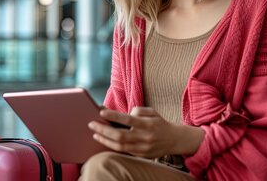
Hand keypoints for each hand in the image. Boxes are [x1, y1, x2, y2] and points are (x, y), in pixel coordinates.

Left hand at [88, 107, 203, 157]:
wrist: (174, 139)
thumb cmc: (159, 122)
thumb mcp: (151, 111)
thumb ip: (137, 110)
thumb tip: (121, 115)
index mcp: (148, 124)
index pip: (128, 120)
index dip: (114, 116)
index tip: (101, 112)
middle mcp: (145, 137)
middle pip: (121, 136)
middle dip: (104, 130)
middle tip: (92, 124)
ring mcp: (143, 148)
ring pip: (120, 146)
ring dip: (105, 140)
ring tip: (95, 133)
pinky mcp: (141, 155)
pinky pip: (124, 152)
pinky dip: (112, 146)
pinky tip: (104, 140)